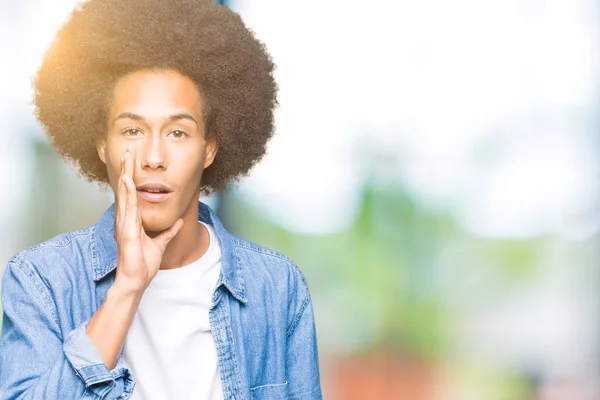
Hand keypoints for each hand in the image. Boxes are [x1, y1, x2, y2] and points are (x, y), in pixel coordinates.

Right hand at [113, 147, 182, 293]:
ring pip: (125, 193)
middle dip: (126, 169)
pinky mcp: (127, 230)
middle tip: (127, 150)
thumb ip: (169, 232)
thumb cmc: (143, 264)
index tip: (133, 161)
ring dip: (126, 174)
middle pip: (126, 189)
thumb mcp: (160, 244)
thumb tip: (179, 222)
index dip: (133, 177)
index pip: (132, 193)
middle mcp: (126, 219)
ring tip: (126, 158)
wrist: (136, 280)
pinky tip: (128, 180)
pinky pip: (128, 208)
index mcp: (132, 220)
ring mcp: (125, 223)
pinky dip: (128, 193)